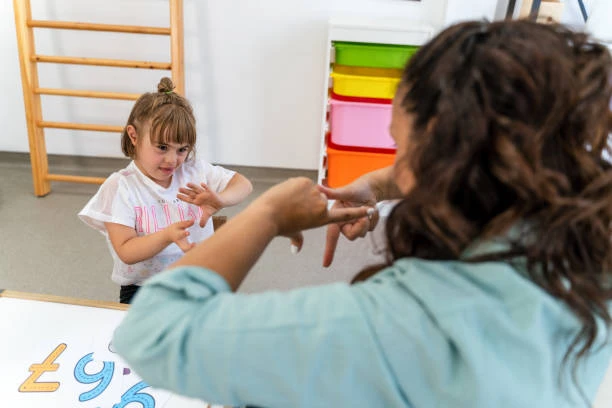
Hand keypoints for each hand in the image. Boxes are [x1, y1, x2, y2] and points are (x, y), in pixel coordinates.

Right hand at [165, 219, 195, 251]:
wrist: (169, 235)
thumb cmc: (175, 228)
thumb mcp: (179, 225)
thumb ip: (186, 223)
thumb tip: (193, 220)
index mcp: (177, 235)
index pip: (181, 235)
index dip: (184, 234)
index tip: (188, 233)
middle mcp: (180, 242)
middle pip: (184, 247)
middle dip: (189, 247)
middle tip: (194, 244)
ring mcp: (183, 246)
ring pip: (187, 251)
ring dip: (192, 250)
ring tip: (198, 246)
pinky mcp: (185, 248)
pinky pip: (189, 251)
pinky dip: (193, 250)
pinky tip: (199, 247)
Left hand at [177, 183, 222, 226]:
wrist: (220, 202)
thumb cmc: (212, 207)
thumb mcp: (207, 214)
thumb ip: (204, 219)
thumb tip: (201, 226)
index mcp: (198, 202)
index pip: (189, 199)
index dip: (183, 197)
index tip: (177, 195)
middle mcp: (200, 197)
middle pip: (191, 193)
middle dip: (186, 191)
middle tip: (179, 189)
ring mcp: (205, 193)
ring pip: (197, 189)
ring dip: (193, 187)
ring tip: (187, 184)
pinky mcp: (211, 192)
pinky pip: (208, 189)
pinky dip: (205, 186)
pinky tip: (202, 184)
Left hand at [250, 177, 371, 251]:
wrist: (267, 214)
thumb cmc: (280, 226)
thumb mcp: (292, 233)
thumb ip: (298, 240)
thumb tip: (296, 249)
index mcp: (322, 218)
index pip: (344, 215)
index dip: (357, 213)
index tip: (370, 209)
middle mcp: (322, 206)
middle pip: (317, 201)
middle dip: (306, 203)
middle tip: (291, 209)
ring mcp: (314, 192)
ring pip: (309, 190)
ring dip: (300, 194)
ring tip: (287, 203)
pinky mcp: (306, 182)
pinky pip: (302, 183)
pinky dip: (295, 186)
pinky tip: (286, 193)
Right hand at [319, 181, 378, 266]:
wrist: (370, 189)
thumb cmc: (356, 188)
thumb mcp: (345, 191)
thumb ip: (332, 192)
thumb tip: (318, 186)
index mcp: (335, 218)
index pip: (331, 236)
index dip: (329, 251)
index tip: (326, 265)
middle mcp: (342, 224)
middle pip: (352, 236)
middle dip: (361, 226)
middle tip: (366, 212)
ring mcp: (353, 226)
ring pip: (362, 234)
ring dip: (368, 221)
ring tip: (368, 208)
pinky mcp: (363, 227)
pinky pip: (370, 229)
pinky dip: (373, 219)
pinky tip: (371, 210)